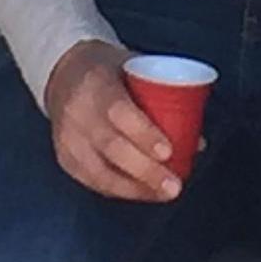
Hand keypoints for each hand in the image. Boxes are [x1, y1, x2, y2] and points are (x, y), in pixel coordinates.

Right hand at [42, 39, 183, 202]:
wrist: (62, 73)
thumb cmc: (108, 70)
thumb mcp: (133, 67)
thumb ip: (162, 97)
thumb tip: (197, 138)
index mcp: (96, 84)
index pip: (118, 112)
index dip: (143, 134)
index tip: (168, 152)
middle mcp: (77, 113)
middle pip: (111, 147)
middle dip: (146, 171)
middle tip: (174, 186)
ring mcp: (67, 139)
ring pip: (100, 172)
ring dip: (136, 188)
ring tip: (164, 194)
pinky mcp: (65, 159)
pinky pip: (93, 182)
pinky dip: (121, 190)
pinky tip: (143, 193)